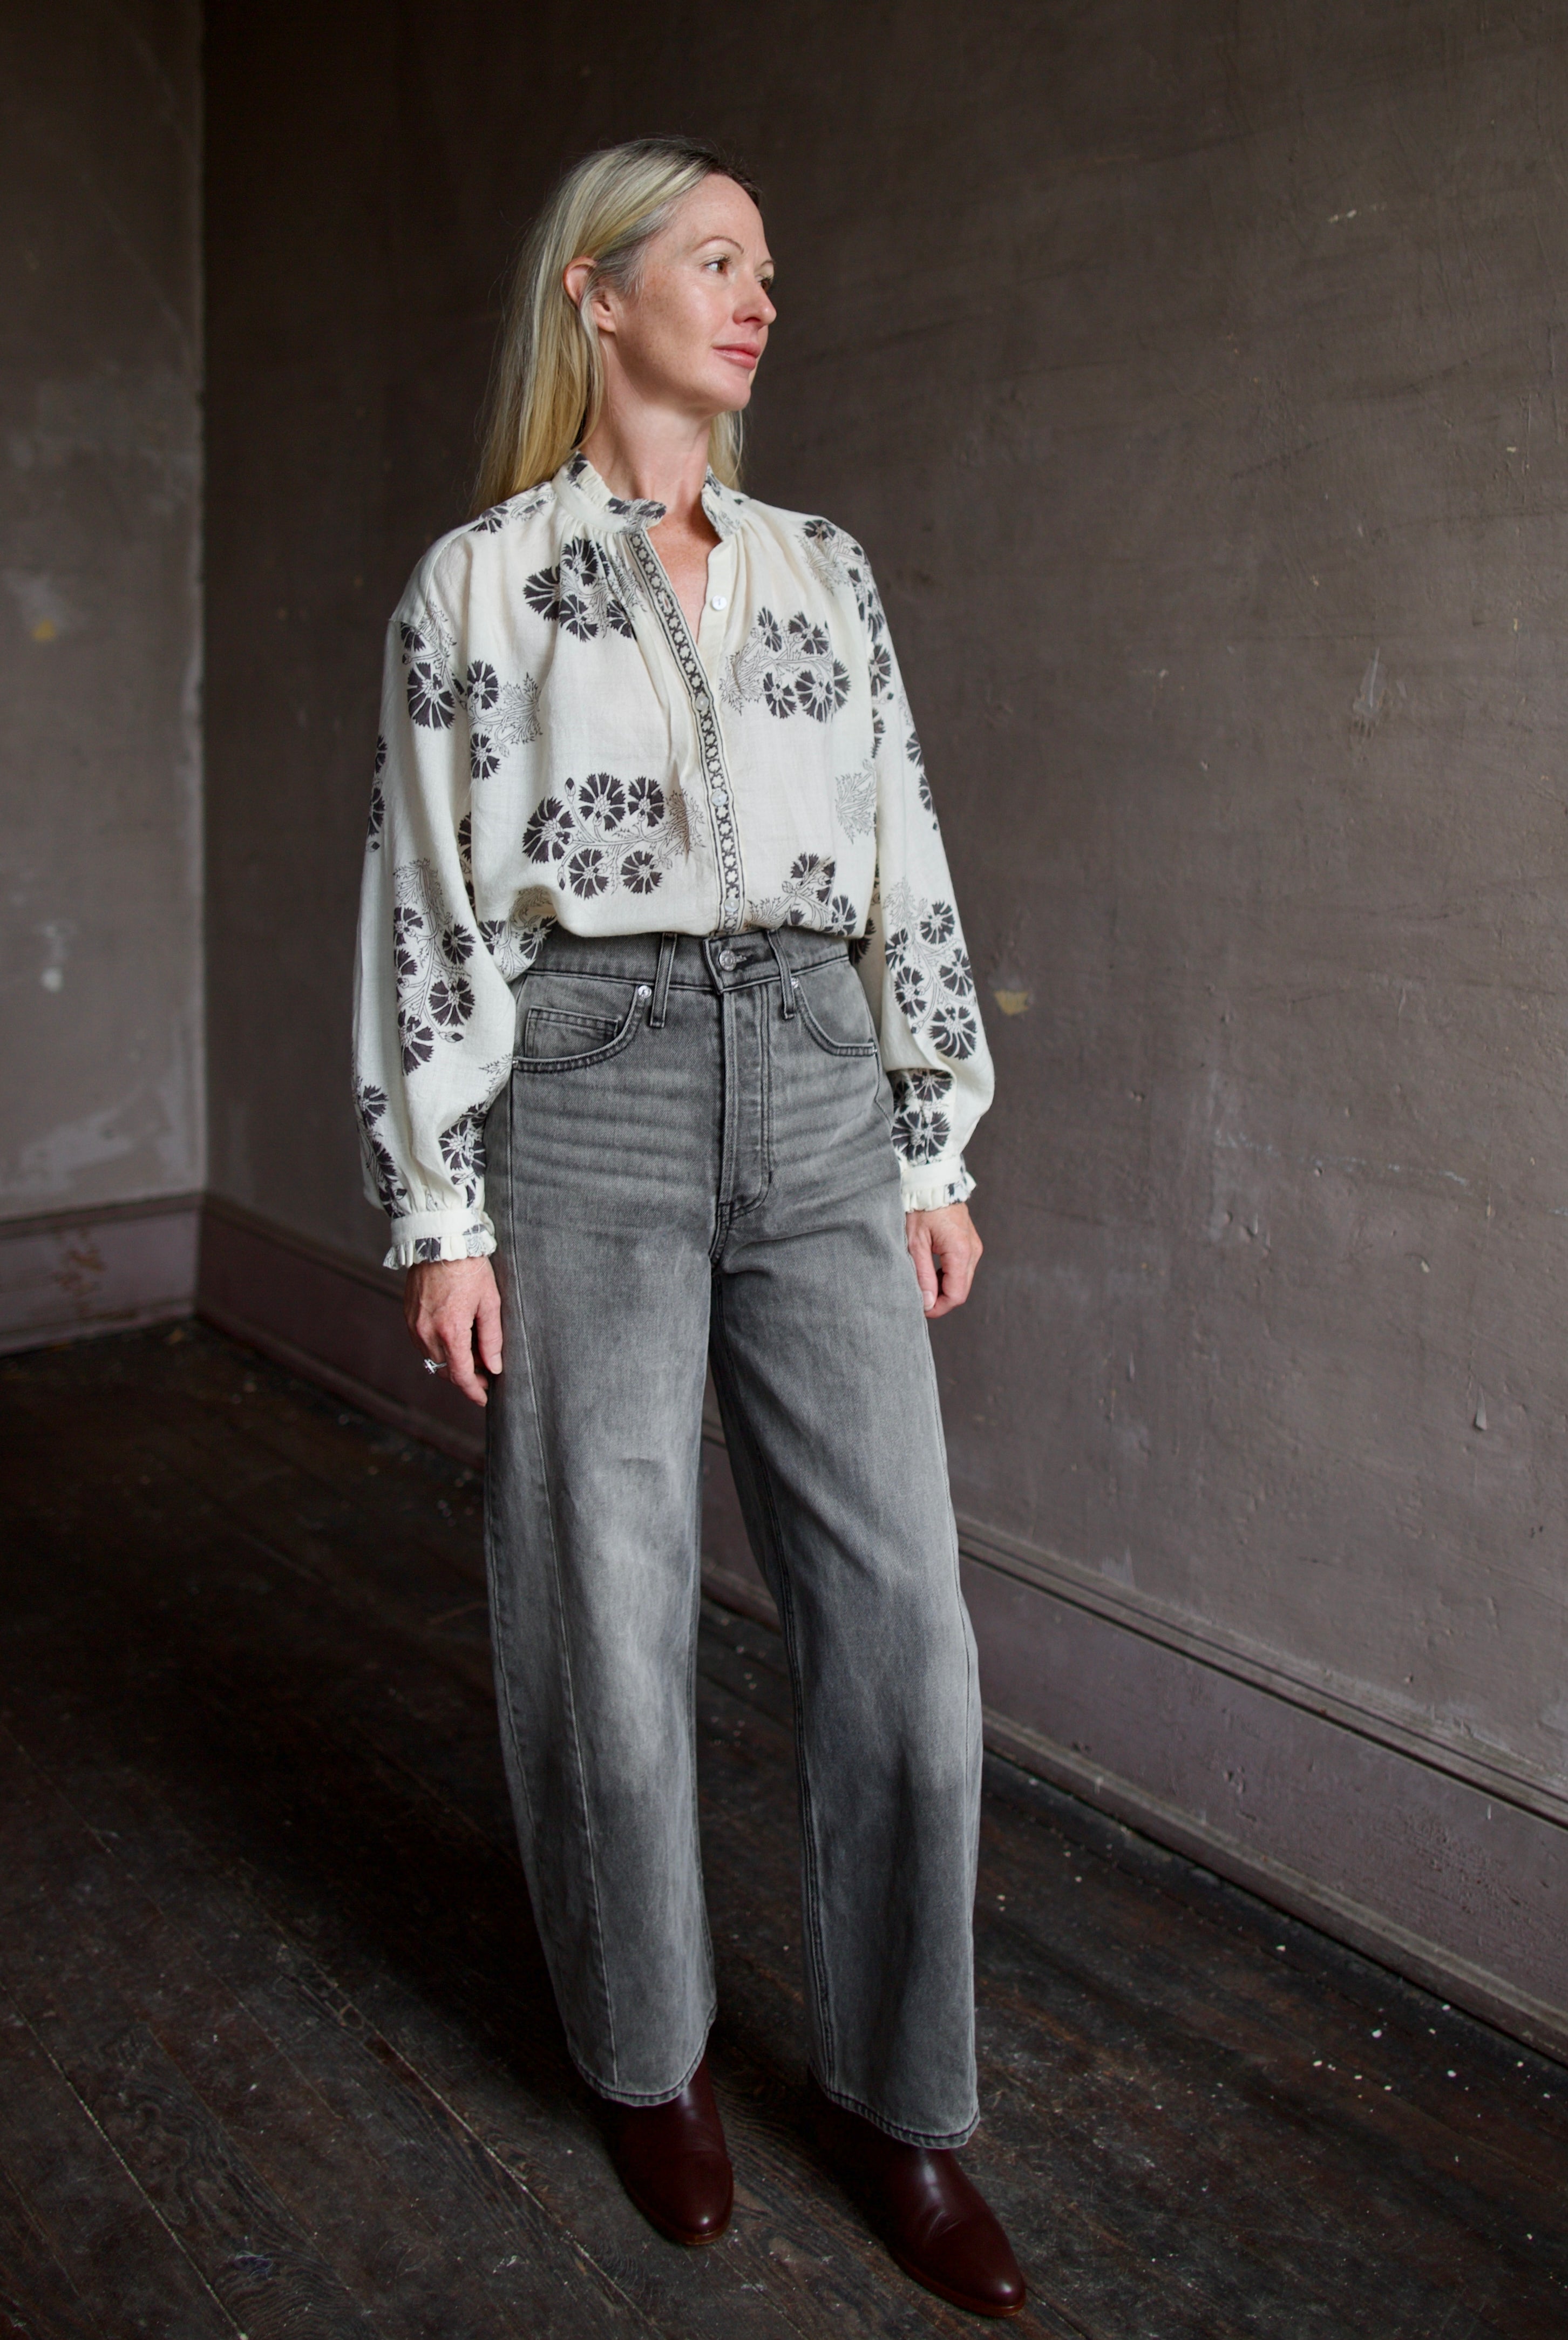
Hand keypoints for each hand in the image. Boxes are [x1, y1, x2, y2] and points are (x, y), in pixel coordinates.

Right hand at [404, 1257, 502, 1406]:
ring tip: (472, 1348)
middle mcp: (427, 1332)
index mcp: (450, 1331)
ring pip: (432, 1358)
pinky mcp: (408, 1315)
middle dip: (465, 1375)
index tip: (483, 1398)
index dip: (473, 1390)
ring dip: (451, 1360)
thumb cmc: (469, 1268)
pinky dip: (438, 1346)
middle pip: (445, 1370)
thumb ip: (491, 1338)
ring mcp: (414, 1325)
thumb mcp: (489, 1302)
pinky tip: (454, 1335)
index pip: (461, 1375)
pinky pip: (422, 1342)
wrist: (440, 1241)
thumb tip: (493, 1367)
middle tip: (484, 1368)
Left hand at [905, 1202, 982, 1317]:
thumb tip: (928, 1303)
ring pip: (962, 1280)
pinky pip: (962, 1268)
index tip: (920, 1309)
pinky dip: (948, 1276)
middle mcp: (973, 1251)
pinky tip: (931, 1272)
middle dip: (940, 1299)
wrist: (933, 1182)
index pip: (956, 1295)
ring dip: (943, 1288)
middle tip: (918, 1298)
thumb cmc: (921, 1208)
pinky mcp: (970, 1243)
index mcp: (960, 1252)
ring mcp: (974, 1246)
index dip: (938, 1307)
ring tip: (922, 1283)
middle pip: (961, 1290)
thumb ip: (923, 1275)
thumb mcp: (915, 1243)